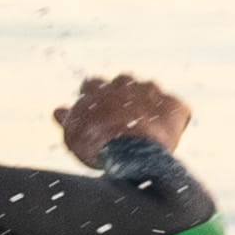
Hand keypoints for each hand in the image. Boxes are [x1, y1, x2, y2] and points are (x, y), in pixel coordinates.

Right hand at [57, 73, 196, 166]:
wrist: (131, 151)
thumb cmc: (96, 144)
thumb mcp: (73, 134)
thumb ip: (67, 119)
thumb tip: (58, 110)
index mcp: (98, 88)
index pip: (92, 84)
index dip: (94, 97)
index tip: (95, 111)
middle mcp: (125, 82)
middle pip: (123, 82)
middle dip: (122, 95)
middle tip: (122, 118)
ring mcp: (152, 91)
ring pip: (150, 91)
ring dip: (148, 104)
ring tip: (145, 127)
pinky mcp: (174, 105)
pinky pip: (175, 109)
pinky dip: (171, 118)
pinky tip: (166, 134)